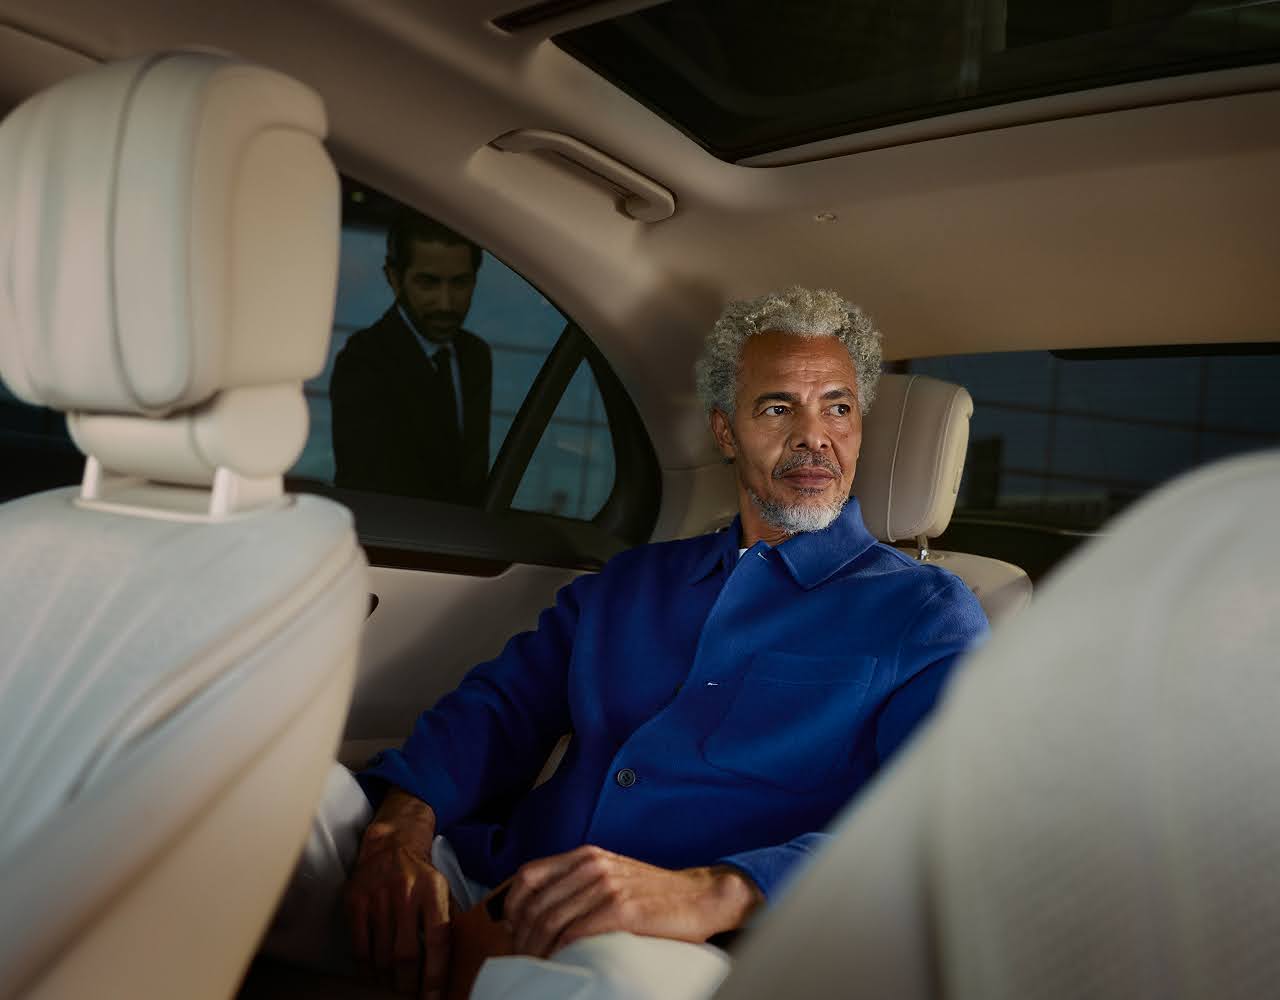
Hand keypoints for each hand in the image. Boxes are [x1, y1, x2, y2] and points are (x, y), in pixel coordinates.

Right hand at [343, 790, 450, 997]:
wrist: (390, 842)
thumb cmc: (421, 873)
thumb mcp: (442, 889)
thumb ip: (447, 919)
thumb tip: (455, 961)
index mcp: (433, 890)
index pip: (438, 939)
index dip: (435, 974)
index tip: (434, 997)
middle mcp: (406, 892)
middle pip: (407, 953)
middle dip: (409, 983)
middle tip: (411, 994)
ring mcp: (378, 896)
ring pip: (382, 954)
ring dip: (388, 979)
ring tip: (393, 986)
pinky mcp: (355, 901)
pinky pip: (359, 946)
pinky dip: (366, 968)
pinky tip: (373, 974)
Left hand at [502, 845, 762, 957]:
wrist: (699, 898)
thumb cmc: (653, 895)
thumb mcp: (610, 877)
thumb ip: (578, 885)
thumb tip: (538, 913)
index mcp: (585, 856)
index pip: (528, 877)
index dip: (512, 906)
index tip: (511, 930)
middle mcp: (592, 866)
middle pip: (535, 906)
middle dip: (522, 938)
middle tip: (522, 959)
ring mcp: (607, 887)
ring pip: (551, 922)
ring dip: (537, 951)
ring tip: (538, 966)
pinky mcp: (622, 910)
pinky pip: (576, 934)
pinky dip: (561, 953)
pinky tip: (561, 963)